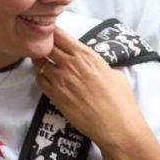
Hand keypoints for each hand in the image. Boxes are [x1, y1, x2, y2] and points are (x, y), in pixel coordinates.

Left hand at [35, 27, 159, 159]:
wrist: (117, 127)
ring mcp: (60, 79)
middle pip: (46, 46)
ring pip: (38, 62)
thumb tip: (91, 63)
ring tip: (43, 62)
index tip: (48, 31)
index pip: (60, 35)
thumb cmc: (121, 101)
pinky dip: (40, 77)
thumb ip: (98, 64)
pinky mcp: (54, 95)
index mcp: (86, 56)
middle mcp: (70, 64)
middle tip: (41, 46)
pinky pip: (38, 79)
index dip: (51, 32)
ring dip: (39, 61)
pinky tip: (47, 79)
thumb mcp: (114, 74)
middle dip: (42, 45)